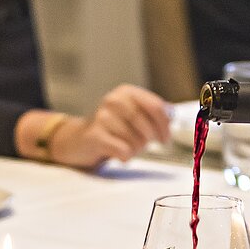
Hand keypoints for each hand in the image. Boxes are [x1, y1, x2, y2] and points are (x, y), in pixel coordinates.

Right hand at [47, 84, 166, 169]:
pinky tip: (119, 153)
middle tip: (148, 144)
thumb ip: (153, 112)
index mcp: (126, 92)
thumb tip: (172, 113)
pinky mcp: (94, 136)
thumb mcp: (132, 114)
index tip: (166, 138)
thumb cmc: (110, 129)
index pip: (156, 107)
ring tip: (129, 147)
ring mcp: (102, 117)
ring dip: (137, 148)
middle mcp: (113, 100)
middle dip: (151, 139)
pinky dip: (126, 156)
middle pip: (146, 124)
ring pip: (135, 140)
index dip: (165, 125)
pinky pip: (122, 150)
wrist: (77, 140)